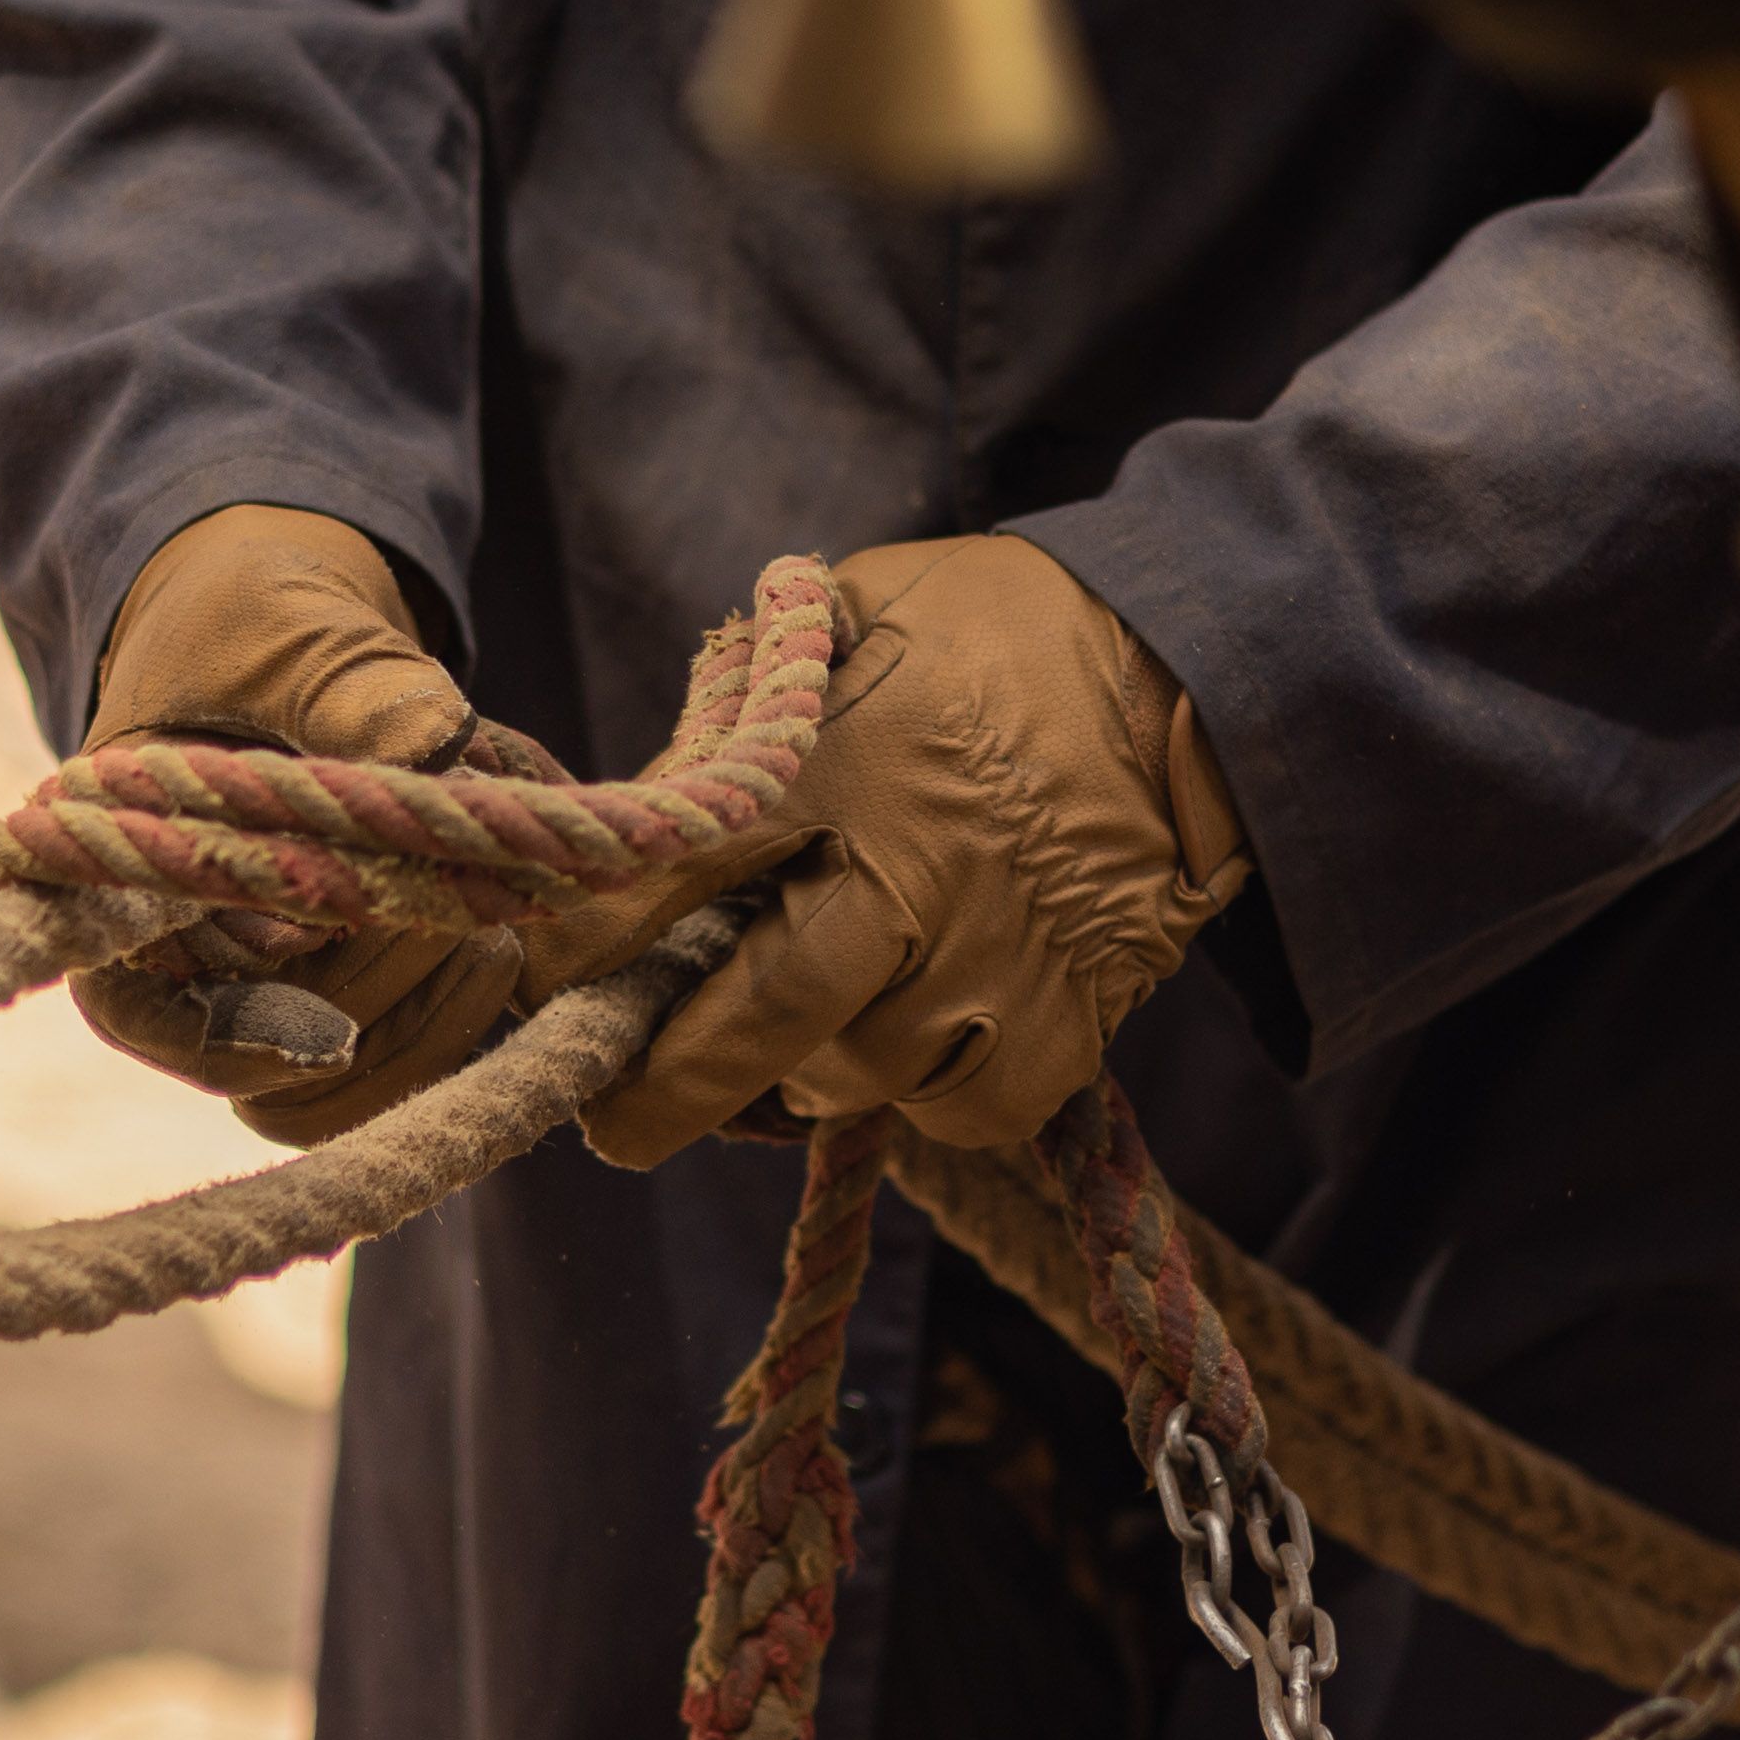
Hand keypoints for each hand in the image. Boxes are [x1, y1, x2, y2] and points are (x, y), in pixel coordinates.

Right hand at [69, 503, 531, 1145]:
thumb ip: (350, 685)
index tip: (334, 1037)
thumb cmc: (253, 616)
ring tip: (499, 924)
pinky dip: (465, 1005)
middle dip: (379, 981)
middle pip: (267, 1052)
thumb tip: (437, 743)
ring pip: (342, 1066)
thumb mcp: (292, 628)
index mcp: (119, 865)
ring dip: (433, 1005)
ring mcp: (265, 966)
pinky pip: (399, 1047)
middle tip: (466, 902)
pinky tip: (512, 938)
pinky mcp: (346, 968)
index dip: (229, 1036)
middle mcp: (182, 940)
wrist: (281, 617)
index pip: (135, 1006)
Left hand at [579, 535, 1248, 1168]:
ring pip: (853, 1077)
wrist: (1194, 664)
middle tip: (617, 1122)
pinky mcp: (1070, 1017)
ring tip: (805, 1026)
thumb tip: (641, 803)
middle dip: (661, 1093)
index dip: (579, 951)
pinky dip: (924, 1097)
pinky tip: (917, 1037)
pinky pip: (962, 1111)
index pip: (659, 884)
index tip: (544, 984)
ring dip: (805, 1071)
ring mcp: (992, 958)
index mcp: (830, 762)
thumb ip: (739, 708)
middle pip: (751, 1026)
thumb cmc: (996, 631)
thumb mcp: (844, 617)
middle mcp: (906, 874)